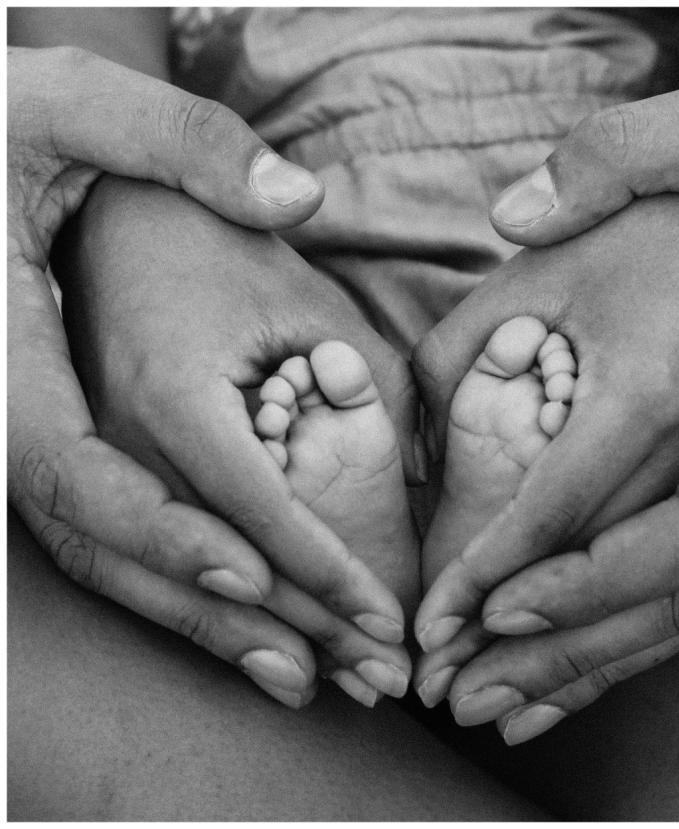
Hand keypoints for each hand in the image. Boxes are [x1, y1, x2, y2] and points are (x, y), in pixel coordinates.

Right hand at [7, 44, 354, 706]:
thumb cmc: (17, 135)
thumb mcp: (77, 112)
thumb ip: (179, 143)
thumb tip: (299, 195)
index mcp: (26, 351)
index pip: (127, 471)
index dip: (211, 533)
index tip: (301, 586)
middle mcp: (23, 418)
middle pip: (128, 547)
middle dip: (240, 613)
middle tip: (348, 660)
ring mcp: (33, 445)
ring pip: (116, 567)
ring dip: (215, 629)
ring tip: (313, 673)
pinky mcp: (56, 451)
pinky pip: (115, 544)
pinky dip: (183, 594)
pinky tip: (255, 623)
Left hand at [414, 69, 678, 739]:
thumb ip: (605, 165)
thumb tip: (509, 212)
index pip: (609, 491)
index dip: (524, 559)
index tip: (451, 607)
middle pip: (656, 578)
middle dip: (548, 641)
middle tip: (454, 684)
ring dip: (592, 659)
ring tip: (501, 703)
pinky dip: (648, 634)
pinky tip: (584, 666)